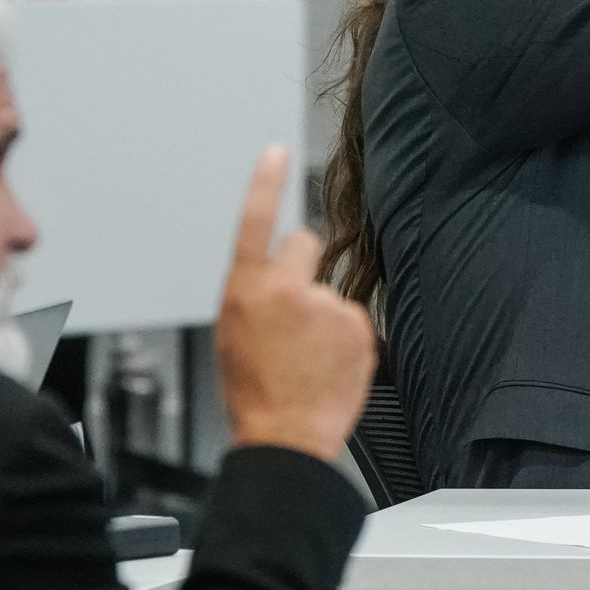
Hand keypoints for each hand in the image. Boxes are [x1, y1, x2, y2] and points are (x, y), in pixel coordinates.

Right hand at [214, 145, 375, 461]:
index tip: (277, 151)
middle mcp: (285, 289)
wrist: (284, 438)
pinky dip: (345, 339)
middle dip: (302, 266)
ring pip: (330, 290)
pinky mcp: (357, 326)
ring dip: (323, 314)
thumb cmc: (253, 394)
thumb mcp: (232, 336)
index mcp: (244, 289)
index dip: (266, 183)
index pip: (255, 220)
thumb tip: (274, 284)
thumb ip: (255, 297)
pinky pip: (352, 319)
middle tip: (296, 311)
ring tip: (308, 357)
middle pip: (304, 243)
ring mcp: (325, 306)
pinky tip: (328, 366)